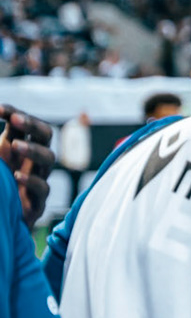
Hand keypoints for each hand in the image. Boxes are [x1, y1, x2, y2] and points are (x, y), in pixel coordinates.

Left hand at [0, 105, 57, 225]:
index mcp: (21, 148)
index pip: (26, 124)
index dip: (15, 113)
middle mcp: (33, 162)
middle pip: (46, 135)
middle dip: (32, 124)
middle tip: (16, 118)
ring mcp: (38, 180)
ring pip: (49, 159)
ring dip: (33, 149)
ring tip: (15, 144)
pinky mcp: (36, 203)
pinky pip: (42, 189)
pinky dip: (31, 180)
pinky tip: (16, 175)